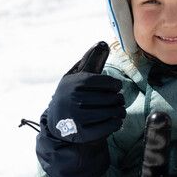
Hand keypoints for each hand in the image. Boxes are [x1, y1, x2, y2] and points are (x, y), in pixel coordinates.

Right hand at [36, 43, 126, 176]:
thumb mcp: (77, 76)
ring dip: (119, 111)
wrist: (57, 122)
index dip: (115, 85)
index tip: (115, 87)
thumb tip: (103, 43)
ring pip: (113, 112)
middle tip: (117, 100)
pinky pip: (110, 126)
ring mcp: (78, 118)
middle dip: (118, 99)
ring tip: (118, 109)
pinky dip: (116, 123)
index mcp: (75, 84)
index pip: (107, 83)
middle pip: (112, 98)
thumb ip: (91, 60)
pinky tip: (114, 119)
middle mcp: (75, 100)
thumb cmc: (71, 94)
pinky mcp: (83, 133)